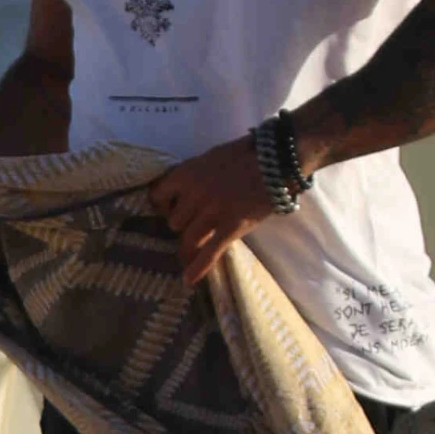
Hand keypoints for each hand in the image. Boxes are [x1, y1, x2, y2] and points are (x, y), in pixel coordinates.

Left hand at [148, 136, 278, 284]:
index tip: (166, 209)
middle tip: (191, 227)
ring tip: (186, 255)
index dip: (162, 205)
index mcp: (186, 174)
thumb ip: (194, 175)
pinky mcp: (232, 227)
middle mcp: (194, 194)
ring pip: (188, 238)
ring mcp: (212, 212)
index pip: (158, 196)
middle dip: (182, 225)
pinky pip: (210, 251)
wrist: (276, 160)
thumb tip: (183, 189)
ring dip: (187, 247)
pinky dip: (198, 267)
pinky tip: (189, 279)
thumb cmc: (245, 154)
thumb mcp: (210, 158)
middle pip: (174, 221)